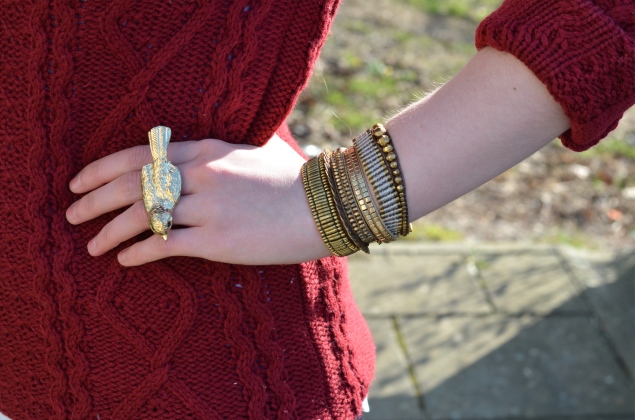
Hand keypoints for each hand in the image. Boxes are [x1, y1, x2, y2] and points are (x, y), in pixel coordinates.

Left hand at [65, 135, 331, 265]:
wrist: (325, 205)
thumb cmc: (293, 179)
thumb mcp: (253, 152)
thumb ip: (220, 151)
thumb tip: (196, 153)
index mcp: (207, 151)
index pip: (139, 155)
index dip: (102, 168)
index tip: (79, 181)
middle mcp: (200, 175)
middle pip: (131, 184)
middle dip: (94, 200)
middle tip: (72, 214)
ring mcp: (207, 207)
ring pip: (141, 216)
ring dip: (109, 231)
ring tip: (92, 245)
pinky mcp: (217, 240)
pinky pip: (165, 244)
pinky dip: (138, 252)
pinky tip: (125, 260)